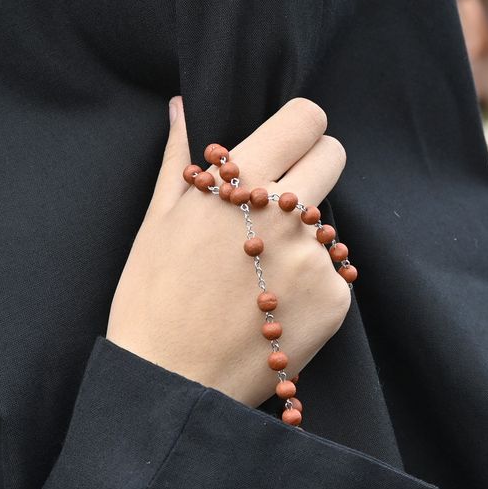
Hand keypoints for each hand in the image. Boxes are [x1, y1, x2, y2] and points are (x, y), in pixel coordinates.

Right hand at [107, 97, 350, 407]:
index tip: (285, 144)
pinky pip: (332, 274)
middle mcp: (289, 213)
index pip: (306, 118)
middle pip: (332, 158)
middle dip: (309, 168)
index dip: (297, 128)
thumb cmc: (152, 298)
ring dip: (302, 236)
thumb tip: (183, 104)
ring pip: (326, 223)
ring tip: (256, 275)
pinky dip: (308, 285)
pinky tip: (269, 308)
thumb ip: (179, 157)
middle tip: (274, 203)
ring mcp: (317, 258)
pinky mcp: (335, 300)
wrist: (173, 384)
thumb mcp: (157, 220)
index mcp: (244, 182)